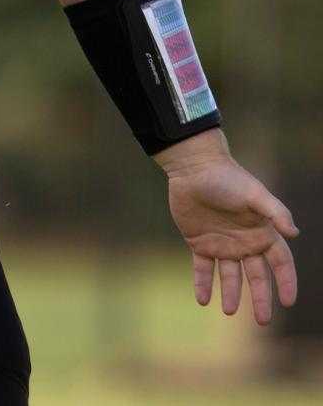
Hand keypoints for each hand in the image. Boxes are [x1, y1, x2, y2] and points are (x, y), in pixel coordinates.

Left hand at [157, 131, 297, 324]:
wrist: (193, 167)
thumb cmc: (227, 178)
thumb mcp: (255, 194)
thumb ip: (276, 212)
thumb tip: (295, 233)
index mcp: (261, 232)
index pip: (280, 262)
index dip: (286, 281)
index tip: (288, 301)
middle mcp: (244, 242)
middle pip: (256, 276)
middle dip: (260, 298)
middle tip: (263, 320)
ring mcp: (221, 244)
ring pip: (229, 276)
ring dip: (230, 294)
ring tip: (228, 311)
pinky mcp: (198, 243)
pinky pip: (202, 269)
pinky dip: (202, 284)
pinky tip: (202, 300)